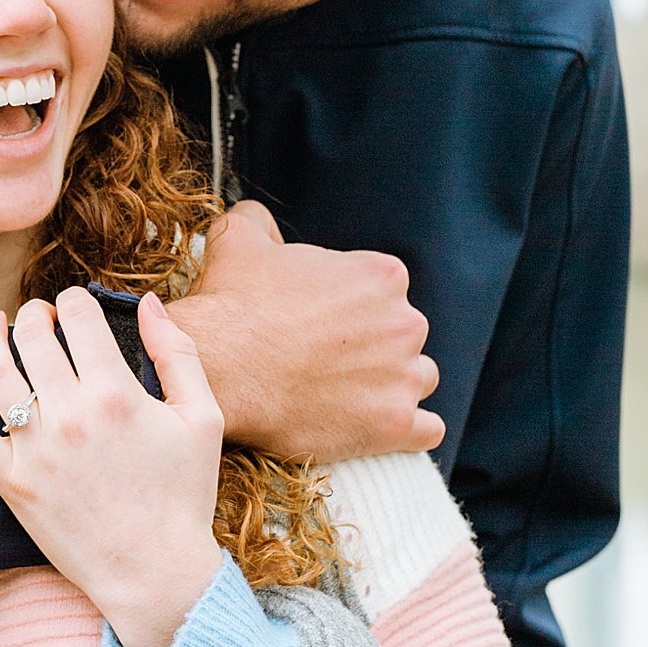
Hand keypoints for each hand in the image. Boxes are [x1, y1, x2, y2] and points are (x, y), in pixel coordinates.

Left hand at [0, 286, 222, 646]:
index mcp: (116, 393)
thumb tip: (149, 301)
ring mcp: (34, 449)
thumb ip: (177, 353)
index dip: (75, 300)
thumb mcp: (202, 417)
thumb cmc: (184, 497)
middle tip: (41, 318)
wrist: (156, 573)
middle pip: (33, 334)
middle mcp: (69, 415)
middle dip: (36, 313)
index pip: (78, 315)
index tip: (77, 309)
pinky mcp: (10, 481)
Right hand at [172, 199, 443, 459]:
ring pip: (418, 379)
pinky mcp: (396, 425)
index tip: (321, 322)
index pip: (384, 291)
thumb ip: (259, 221)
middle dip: (373, 346)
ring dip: (392, 385)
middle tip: (325, 360)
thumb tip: (257, 216)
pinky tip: (377, 425)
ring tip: (347, 395)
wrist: (220, 369)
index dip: (351, 307)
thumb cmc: (233, 305)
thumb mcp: (239, 241)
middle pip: (402, 335)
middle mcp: (405, 323)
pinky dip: (409, 429)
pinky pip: (428, 430)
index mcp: (381, 276)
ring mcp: (404, 377)